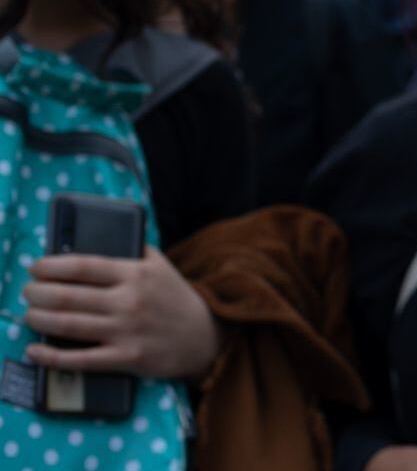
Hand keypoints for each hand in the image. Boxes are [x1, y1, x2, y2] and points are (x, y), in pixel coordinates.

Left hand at [23, 247, 220, 380]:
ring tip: (28, 315)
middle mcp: (129, 300)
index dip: (51, 266)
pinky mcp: (127, 358)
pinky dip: (52, 357)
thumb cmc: (174, 297)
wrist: (204, 336)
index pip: (83, 266)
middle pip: (68, 296)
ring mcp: (127, 330)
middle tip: (28, 292)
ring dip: (38, 320)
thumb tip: (92, 242)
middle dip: (37, 294)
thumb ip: (130, 251)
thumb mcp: (159, 265)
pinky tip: (34, 351)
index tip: (35, 268)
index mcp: (136, 273)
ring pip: (68, 325)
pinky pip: (80, 359)